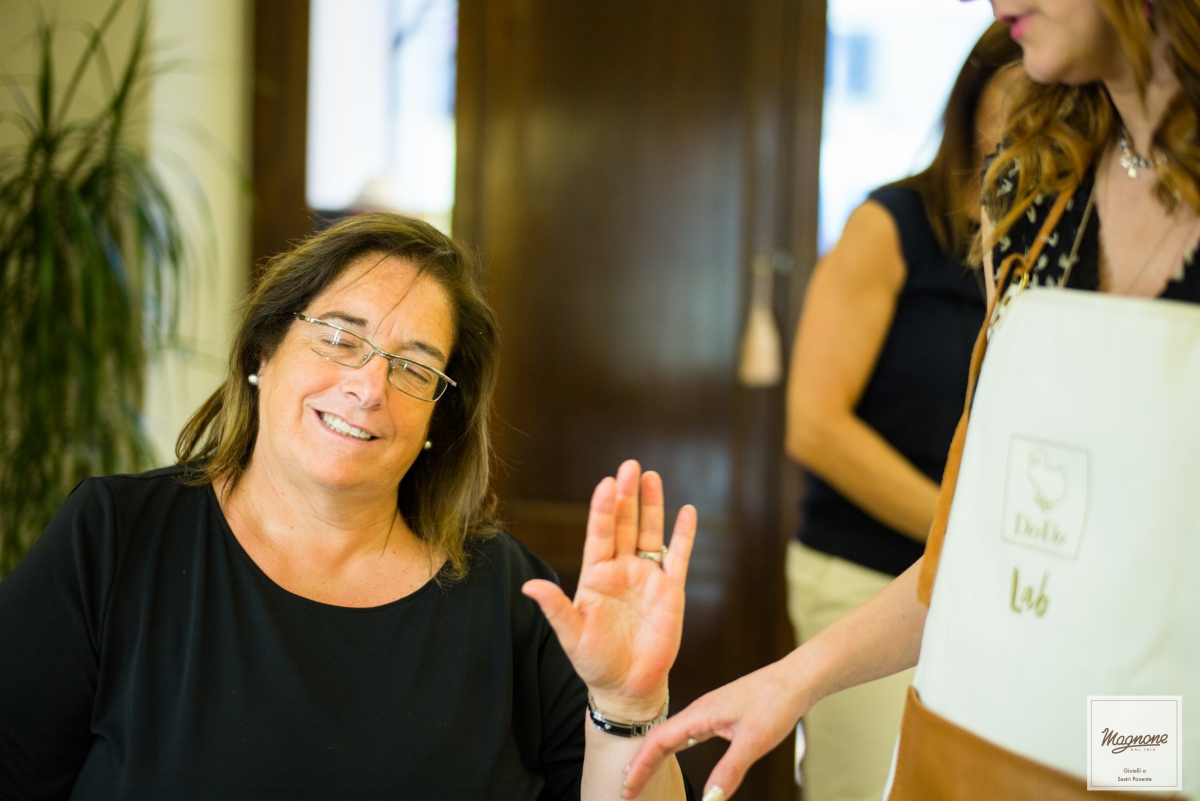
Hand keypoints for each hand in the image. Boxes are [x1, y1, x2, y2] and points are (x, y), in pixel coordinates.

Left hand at [522, 460, 696, 719]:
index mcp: (595, 575)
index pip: (599, 535)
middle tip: (629, 466)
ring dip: (652, 506)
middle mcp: (621, 570)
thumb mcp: (572, 635)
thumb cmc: (594, 660)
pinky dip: (683, 535)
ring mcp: (646, 577)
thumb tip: (529, 586)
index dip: (603, 510)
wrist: (626, 685)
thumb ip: (556, 608)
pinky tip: (687, 511)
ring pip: (649, 533)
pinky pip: (677, 556)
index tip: (606, 485)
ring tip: (651, 477)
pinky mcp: (670, 591)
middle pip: (624, 525)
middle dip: (627, 496)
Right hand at [621, 658, 808, 798]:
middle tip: (629, 791)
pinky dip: (673, 748)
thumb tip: (709, 800)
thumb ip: (729, 771)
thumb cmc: (775, 702)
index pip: (657, 742)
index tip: (627, 789)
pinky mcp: (720, 714)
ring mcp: (709, 712)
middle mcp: (699, 711)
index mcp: (699, 714)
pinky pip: (687, 733)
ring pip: (672, 735)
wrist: (796, 679)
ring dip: (655, 756)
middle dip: (641, 764)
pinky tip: (675, 754)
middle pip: (659, 739)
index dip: (640, 766)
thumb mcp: (753, 742)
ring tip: (644, 776)